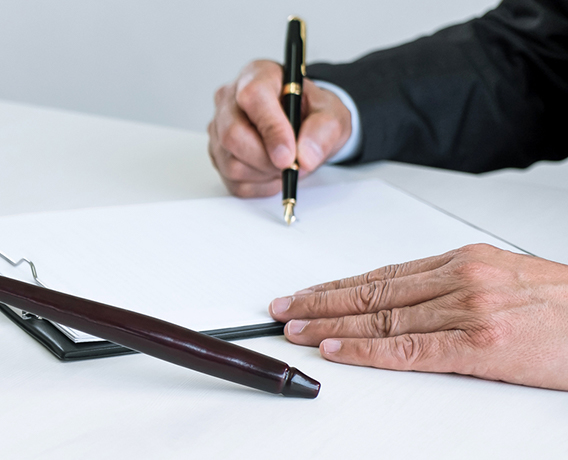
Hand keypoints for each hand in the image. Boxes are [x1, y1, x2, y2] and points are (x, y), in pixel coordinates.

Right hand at [207, 60, 352, 196]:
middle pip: (233, 134)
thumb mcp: (332, 113)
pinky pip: (233, 181)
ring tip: (286, 164)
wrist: (304, 124)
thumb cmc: (311, 112)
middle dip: (267, 159)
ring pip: (231, 162)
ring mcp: (218, 128)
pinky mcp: (217, 154)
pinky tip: (273, 172)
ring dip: (265, 173)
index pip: (253, 97)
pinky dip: (259, 185)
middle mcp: (229, 99)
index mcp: (257, 75)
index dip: (271, 129)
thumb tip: (305, 156)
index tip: (290, 154)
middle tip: (292, 165)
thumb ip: (324, 129)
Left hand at [269, 244, 567, 389]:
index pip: (385, 275)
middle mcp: (463, 278)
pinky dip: (367, 350)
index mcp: (467, 260)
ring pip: (383, 318)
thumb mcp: (509, 281)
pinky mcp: (480, 344)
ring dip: (331, 326)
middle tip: (282, 310)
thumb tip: (412, 302)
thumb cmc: (566, 309)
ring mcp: (470, 310)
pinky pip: (409, 349)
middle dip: (321, 302)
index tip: (305, 293)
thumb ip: (460, 286)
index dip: (338, 286)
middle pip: (375, 293)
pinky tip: (338, 349)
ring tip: (296, 330)